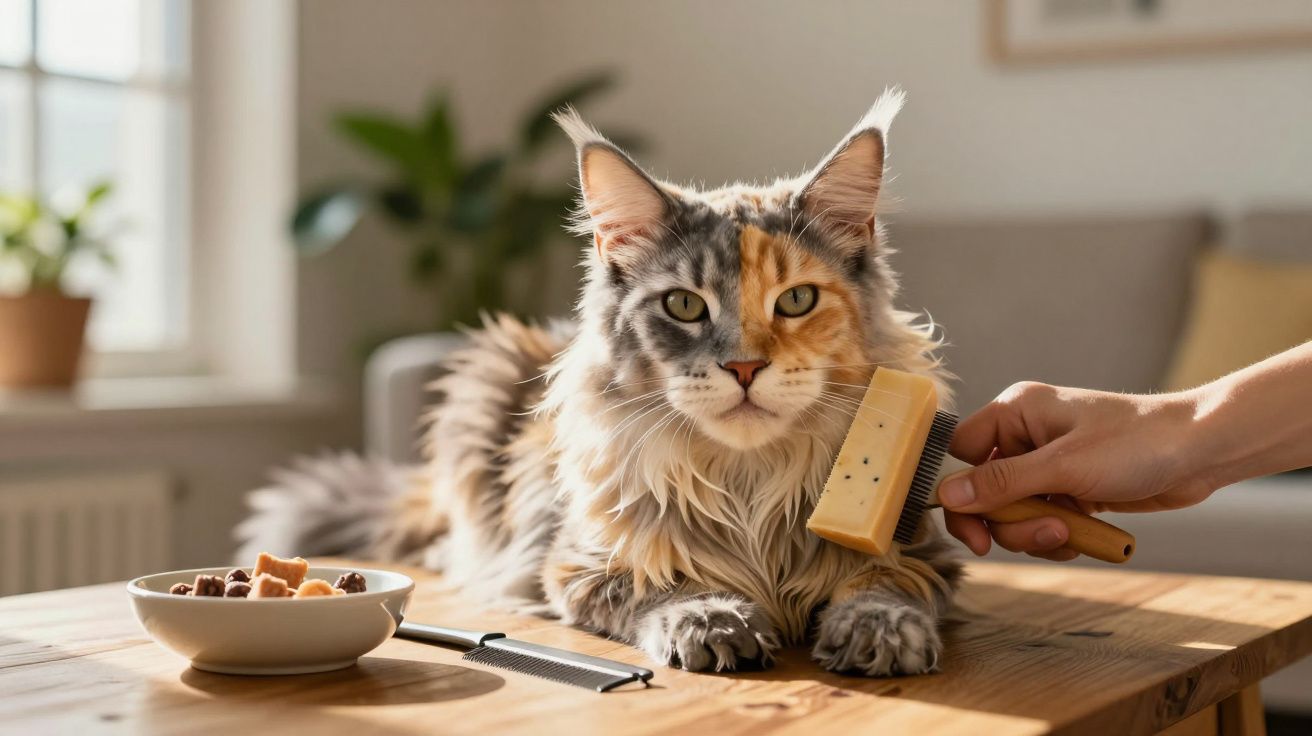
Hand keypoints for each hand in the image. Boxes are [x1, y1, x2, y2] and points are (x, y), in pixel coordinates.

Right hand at [939, 382, 1212, 559]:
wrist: (1200, 452)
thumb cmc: (1137, 443)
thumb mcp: (1063, 467)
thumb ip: (1002, 484)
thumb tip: (946, 497)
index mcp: (1015, 412)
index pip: (960, 454)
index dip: (961, 492)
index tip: (977, 529)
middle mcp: (1025, 436)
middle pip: (985, 492)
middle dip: (1011, 522)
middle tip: (1044, 533)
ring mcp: (1047, 464)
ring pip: (1013, 513)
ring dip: (1037, 532)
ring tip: (1072, 531)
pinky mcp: (1068, 488)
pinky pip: (1041, 521)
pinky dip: (1057, 536)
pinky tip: (1083, 535)